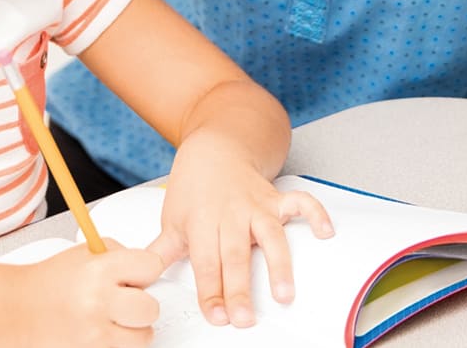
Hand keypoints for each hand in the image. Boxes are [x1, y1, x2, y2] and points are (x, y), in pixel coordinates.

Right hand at [12, 242, 169, 347]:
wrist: (17, 310)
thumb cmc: (48, 283)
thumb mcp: (83, 253)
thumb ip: (118, 254)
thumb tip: (146, 267)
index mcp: (99, 270)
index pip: (151, 267)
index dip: (145, 271)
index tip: (137, 275)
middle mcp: (98, 301)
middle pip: (150, 308)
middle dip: (141, 304)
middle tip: (126, 301)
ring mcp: (95, 333)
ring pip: (143, 336)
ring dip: (133, 330)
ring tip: (114, 320)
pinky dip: (117, 344)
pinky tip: (102, 332)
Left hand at [154, 135, 334, 327]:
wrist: (215, 147)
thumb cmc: (193, 187)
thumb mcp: (172, 218)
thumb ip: (162, 252)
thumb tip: (140, 278)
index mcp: (201, 221)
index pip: (206, 262)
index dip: (211, 291)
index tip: (217, 316)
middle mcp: (230, 213)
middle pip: (235, 255)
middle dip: (240, 289)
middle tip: (244, 319)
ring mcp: (256, 205)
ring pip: (269, 235)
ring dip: (278, 265)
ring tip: (284, 294)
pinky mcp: (276, 197)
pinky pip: (300, 202)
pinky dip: (315, 214)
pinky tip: (325, 233)